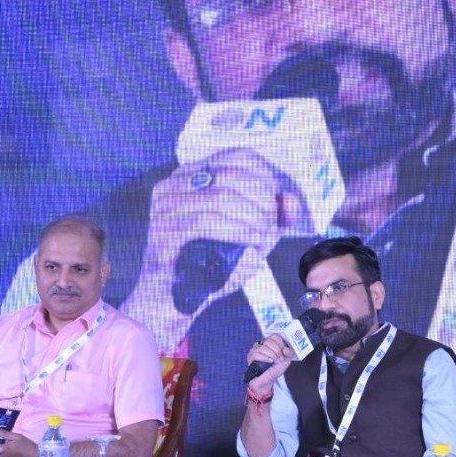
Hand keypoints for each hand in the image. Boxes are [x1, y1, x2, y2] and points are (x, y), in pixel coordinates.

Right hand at [125, 150, 297, 344]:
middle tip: (271, 225)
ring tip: (264, 237)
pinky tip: (252, 242)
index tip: (276, 203)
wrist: (170, 300)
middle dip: (262, 201)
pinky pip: (208, 221)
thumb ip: (272, 216)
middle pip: (233, 175)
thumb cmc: (209, 266)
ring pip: (222, 196)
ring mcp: (166, 205)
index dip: (266, 176)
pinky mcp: (165, 228)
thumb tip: (290, 200)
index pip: (238, 156)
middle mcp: (174, 183)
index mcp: (192, 175)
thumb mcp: (247, 235)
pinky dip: (239, 230)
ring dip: (253, 217)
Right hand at [245, 333, 295, 396]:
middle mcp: (262, 345)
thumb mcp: (286, 361)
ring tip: (274, 362)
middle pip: (269, 340)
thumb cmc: (275, 370)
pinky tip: (269, 362)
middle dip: (276, 350)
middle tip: (279, 358)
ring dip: (271, 355)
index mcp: (270, 343)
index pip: (274, 336)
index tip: (283, 351)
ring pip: (262, 347)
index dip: (280, 343)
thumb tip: (286, 348)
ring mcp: (255, 350)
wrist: (268, 381)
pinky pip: (256, 354)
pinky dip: (264, 358)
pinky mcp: (250, 357)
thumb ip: (289, 353)